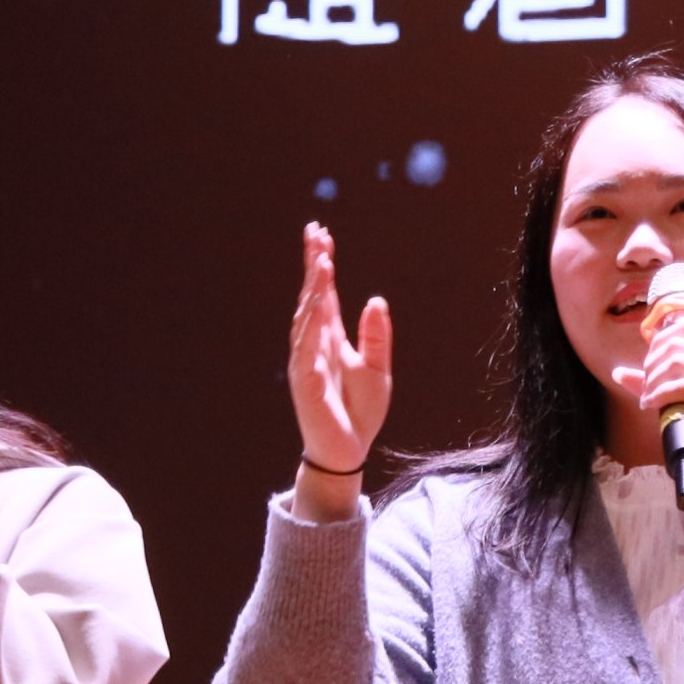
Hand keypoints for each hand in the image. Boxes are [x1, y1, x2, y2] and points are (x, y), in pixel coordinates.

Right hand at [288, 221, 394, 489]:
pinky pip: (306, 350)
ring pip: (307, 317)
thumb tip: (375, 299)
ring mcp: (306, 362)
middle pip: (312, 297)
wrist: (348, 450)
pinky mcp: (305, 383)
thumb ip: (375, 336)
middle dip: (314, 265)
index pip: (324, 294)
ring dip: (313, 290)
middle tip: (315, 232)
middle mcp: (314, 344)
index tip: (322, 235)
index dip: (321, 264)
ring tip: (322, 261)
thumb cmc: (359, 411)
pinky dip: (310, 327)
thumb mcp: (377, 369)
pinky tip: (316, 305)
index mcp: (330, 339)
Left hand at [610, 308, 683, 451]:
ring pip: (678, 362)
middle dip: (652, 364)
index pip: (682, 328)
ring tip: (649, 399)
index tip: (650, 370)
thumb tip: (620, 373)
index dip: (656, 345)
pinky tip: (652, 403)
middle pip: (675, 343)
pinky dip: (662, 393)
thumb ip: (660, 381)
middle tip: (647, 388)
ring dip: (654, 381)